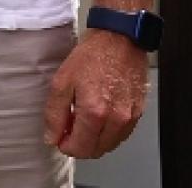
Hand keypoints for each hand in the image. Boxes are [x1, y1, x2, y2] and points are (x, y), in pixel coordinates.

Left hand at [43, 30, 145, 158]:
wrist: (119, 40)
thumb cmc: (92, 56)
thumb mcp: (61, 82)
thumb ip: (55, 114)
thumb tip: (52, 137)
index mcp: (95, 112)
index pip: (80, 149)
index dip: (65, 146)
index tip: (59, 137)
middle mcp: (117, 119)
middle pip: (96, 151)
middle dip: (79, 145)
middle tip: (69, 128)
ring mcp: (130, 117)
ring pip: (110, 145)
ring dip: (94, 139)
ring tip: (82, 119)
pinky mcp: (139, 112)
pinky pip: (122, 134)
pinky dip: (108, 132)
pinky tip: (98, 116)